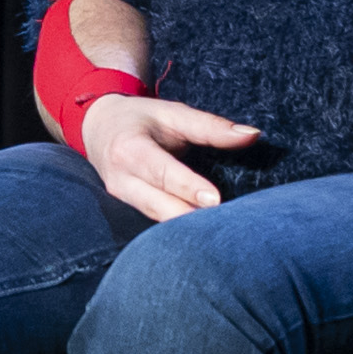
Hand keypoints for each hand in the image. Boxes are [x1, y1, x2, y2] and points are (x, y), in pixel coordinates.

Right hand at [81, 92, 261, 222]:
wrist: (99, 128)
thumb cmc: (141, 119)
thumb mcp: (173, 113)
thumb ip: (210, 126)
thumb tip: (252, 136)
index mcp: (130, 150)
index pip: (162, 173)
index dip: (188, 188)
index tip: (216, 201)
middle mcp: (121, 181)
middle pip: (159, 206)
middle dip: (191, 219)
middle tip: (227, 228)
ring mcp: (122, 201)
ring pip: (157, 222)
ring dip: (187, 231)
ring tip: (220, 238)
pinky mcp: (128, 212)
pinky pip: (155, 224)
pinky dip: (179, 232)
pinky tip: (206, 240)